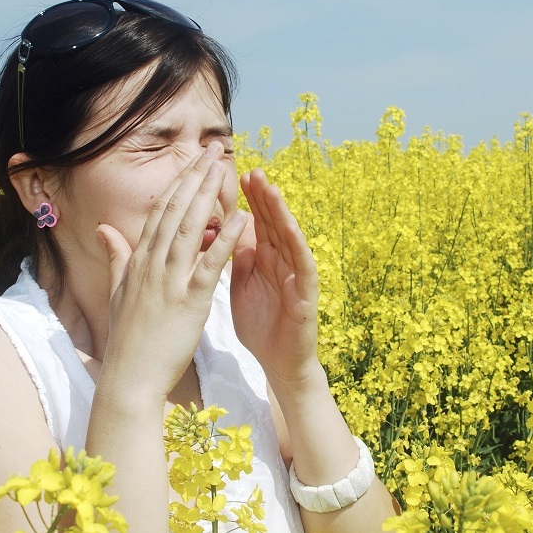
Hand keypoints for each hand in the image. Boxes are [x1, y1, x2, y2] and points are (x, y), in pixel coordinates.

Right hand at [96, 144, 246, 398]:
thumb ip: (117, 257)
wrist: (130, 378)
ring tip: (223, 169)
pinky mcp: (189, 301)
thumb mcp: (118, 292)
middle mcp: (152, 264)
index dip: (178, 183)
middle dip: (193, 177)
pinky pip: (209, 264)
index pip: (160, 212)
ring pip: (189, 229)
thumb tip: (105, 230)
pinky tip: (240, 218)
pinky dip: (224, 239)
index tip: (192, 161)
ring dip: (207, 196)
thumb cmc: (128, 338)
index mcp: (139, 261)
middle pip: (175, 211)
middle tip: (211, 150)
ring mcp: (169, 281)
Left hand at [231, 168, 321, 384]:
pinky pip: (303, 265)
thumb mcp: (241, 285)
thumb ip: (238, 258)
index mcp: (264, 258)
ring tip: (270, 189)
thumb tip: (227, 231)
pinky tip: (290, 228)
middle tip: (253, 170)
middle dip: (263, 196)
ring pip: (289, 237)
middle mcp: (282, 261)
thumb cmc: (260, 325)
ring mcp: (295, 275)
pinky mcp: (306, 294)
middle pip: (272, 222)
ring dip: (280, 212)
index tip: (235, 175)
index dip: (247, 199)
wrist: (277, 362)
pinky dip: (297, 245)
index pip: (255, 221)